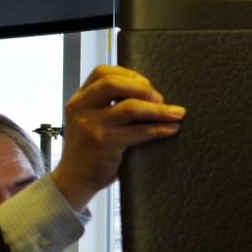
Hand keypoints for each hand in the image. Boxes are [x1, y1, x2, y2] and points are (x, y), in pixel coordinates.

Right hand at [51, 65, 184, 211]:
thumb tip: (150, 94)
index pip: (102, 72)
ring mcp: (91, 125)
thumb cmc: (91, 148)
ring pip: (130, 107)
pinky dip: (159, 129)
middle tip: (161, 99)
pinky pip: (138, 132)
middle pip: (114, 84)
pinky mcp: (104, 143)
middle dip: (143, 89)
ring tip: (177, 113)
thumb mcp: (91, 119)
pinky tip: (171, 129)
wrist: (74, 179)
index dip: (129, 74)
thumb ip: (108, 105)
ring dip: (159, 110)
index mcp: (79, 98)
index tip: (147, 85)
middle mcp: (81, 108)